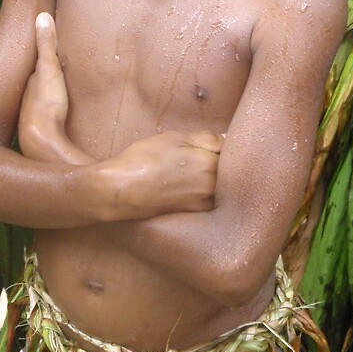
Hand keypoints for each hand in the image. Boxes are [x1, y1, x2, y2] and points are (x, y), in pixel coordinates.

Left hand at [18, 12, 68, 158]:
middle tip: (56, 71)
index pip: (38, 65)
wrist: (42, 141)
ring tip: (59, 91)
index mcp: (32, 82)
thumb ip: (46, 44)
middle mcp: (29, 98)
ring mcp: (35, 116)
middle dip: (46, 78)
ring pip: (42, 101)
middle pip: (39, 84)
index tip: (51, 49)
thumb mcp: (49, 69)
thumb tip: (42, 15)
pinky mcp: (45, 132)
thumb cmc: (46, 103)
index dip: (44, 57)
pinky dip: (54, 113)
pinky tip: (61, 117)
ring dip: (49, 96)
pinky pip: (49, 118)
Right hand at [107, 129, 222, 219]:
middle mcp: (214, 187)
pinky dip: (202, 190)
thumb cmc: (146, 159)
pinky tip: (183, 185)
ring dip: (211, 177)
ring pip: (218, 185)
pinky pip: (207, 197)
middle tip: (194, 156)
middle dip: (218, 161)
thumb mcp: (176, 138)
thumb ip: (206, 139)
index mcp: (212, 164)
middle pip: (227, 170)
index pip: (230, 151)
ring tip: (187, 171)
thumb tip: (225, 141)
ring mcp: (205, 203)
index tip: (207, 144)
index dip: (218, 146)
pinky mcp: (194, 213)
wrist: (121, 190)